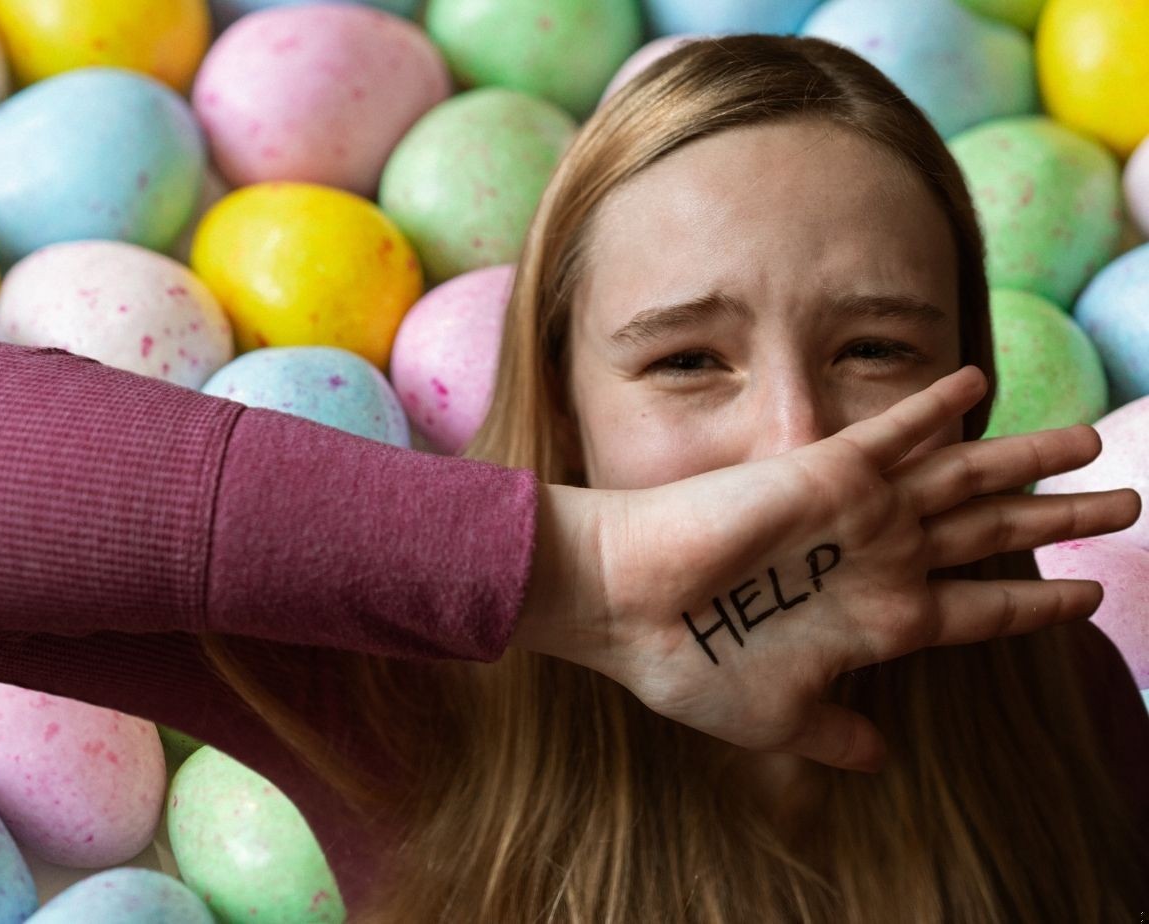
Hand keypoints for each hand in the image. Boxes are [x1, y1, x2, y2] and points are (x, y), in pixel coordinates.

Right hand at [512, 366, 1138, 772]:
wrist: (623, 605)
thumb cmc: (689, 666)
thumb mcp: (776, 719)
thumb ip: (837, 732)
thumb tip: (880, 757)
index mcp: (877, 622)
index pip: (980, 608)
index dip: (1036, 602)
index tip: (1085, 596)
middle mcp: (879, 561)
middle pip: (992, 533)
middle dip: (1063, 519)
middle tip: (1129, 505)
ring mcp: (859, 515)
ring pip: (966, 479)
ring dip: (1030, 460)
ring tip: (1093, 443)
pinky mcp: (825, 475)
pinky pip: (896, 433)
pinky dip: (936, 408)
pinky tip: (977, 384)